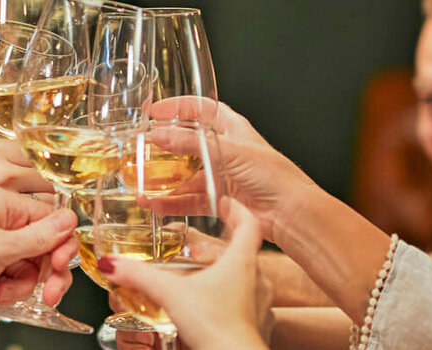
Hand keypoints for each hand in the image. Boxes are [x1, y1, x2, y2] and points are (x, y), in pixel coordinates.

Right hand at [100, 208, 273, 349]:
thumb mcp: (170, 294)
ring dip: (229, 278)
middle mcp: (258, 280)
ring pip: (249, 282)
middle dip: (221, 249)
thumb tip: (110, 264)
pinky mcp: (259, 327)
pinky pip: (249, 309)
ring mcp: (262, 305)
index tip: (226, 203)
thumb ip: (138, 276)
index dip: (237, 210)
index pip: (248, 223)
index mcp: (242, 261)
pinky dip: (232, 305)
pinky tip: (214, 312)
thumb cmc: (215, 325)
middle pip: (245, 253)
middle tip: (200, 250)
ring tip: (204, 281)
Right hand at [145, 96, 321, 243]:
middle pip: (188, 143)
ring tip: (140, 182)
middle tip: (140, 146)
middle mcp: (226, 151)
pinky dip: (171, 203)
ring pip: (185, 175)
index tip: (154, 111)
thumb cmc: (275, 176)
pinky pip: (189, 200)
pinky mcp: (220, 201)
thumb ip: (193, 143)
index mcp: (233, 129)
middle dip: (164, 146)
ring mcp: (222, 176)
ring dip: (163, 180)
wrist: (291, 214)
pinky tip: (154, 204)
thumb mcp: (231, 151)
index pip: (202, 109)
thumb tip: (159, 134)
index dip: (178, 107)